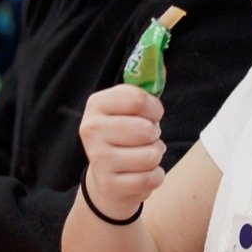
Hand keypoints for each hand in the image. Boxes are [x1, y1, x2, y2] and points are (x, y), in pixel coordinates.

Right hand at [77, 84, 165, 219]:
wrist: (108, 178)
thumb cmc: (126, 135)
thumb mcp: (131, 109)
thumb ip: (146, 88)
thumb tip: (161, 66)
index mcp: (96, 105)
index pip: (137, 99)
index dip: (154, 108)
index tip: (151, 114)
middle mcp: (91, 130)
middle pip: (145, 129)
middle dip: (154, 134)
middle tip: (145, 138)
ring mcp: (98, 159)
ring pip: (151, 155)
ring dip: (155, 156)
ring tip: (143, 155)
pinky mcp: (109, 185)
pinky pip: (151, 178)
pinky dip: (155, 176)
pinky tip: (142, 173)